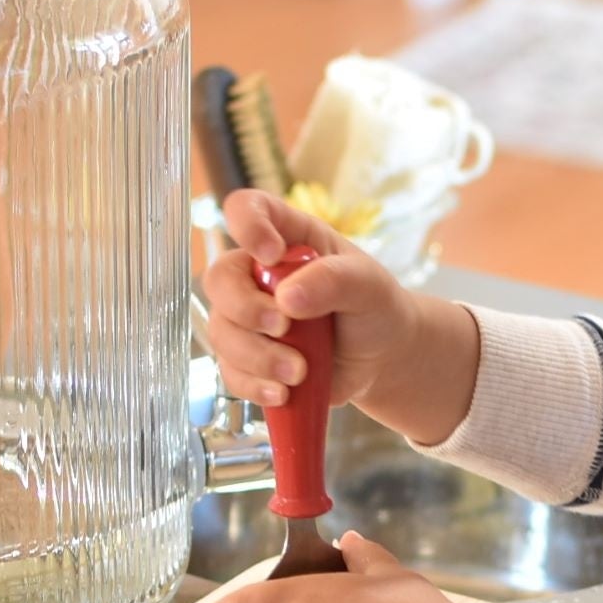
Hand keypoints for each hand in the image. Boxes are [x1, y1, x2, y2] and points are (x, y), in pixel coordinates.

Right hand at [201, 190, 481, 444]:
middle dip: (247, 309)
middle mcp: (258, 274)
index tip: (270, 254)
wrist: (382, 358)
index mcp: (287, 237)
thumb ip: (332, 280)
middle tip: (284, 327)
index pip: (246, 210)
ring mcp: (248, 317)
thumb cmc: (375, 308)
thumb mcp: (368, 285)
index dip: (246, 225)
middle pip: (220, 279)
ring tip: (299, 372)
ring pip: (222, 332)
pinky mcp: (249, 359)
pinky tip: (283, 392)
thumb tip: (287, 298)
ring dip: (257, 356)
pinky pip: (230, 371)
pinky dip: (254, 385)